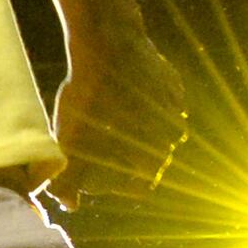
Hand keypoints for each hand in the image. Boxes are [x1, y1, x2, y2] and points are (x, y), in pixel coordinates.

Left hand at [49, 18, 192, 203]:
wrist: (109, 42)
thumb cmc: (88, 96)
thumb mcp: (71, 141)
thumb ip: (70, 179)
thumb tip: (71, 205)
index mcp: (154, 154)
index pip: (140, 186)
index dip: (116, 185)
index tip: (97, 173)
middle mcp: (172, 134)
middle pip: (147, 158)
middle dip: (122, 157)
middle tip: (95, 143)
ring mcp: (176, 107)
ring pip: (154, 131)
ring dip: (133, 130)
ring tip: (104, 118)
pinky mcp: (172, 83)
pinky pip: (158, 103)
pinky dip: (140, 105)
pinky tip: (117, 95)